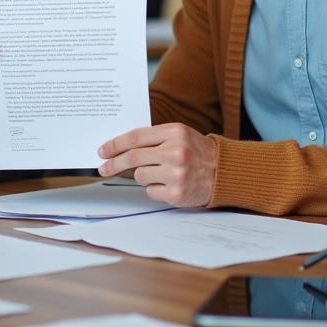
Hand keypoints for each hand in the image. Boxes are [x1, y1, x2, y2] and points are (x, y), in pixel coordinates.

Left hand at [97, 123, 217, 206]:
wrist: (223, 172)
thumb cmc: (197, 152)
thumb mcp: (179, 135)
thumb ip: (154, 138)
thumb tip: (120, 147)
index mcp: (175, 133)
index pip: (135, 137)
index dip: (115, 144)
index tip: (103, 151)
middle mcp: (176, 152)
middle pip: (133, 157)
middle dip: (114, 163)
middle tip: (104, 168)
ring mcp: (176, 174)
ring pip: (140, 175)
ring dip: (144, 175)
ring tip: (161, 172)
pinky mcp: (177, 194)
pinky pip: (150, 191)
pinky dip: (155, 189)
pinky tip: (169, 184)